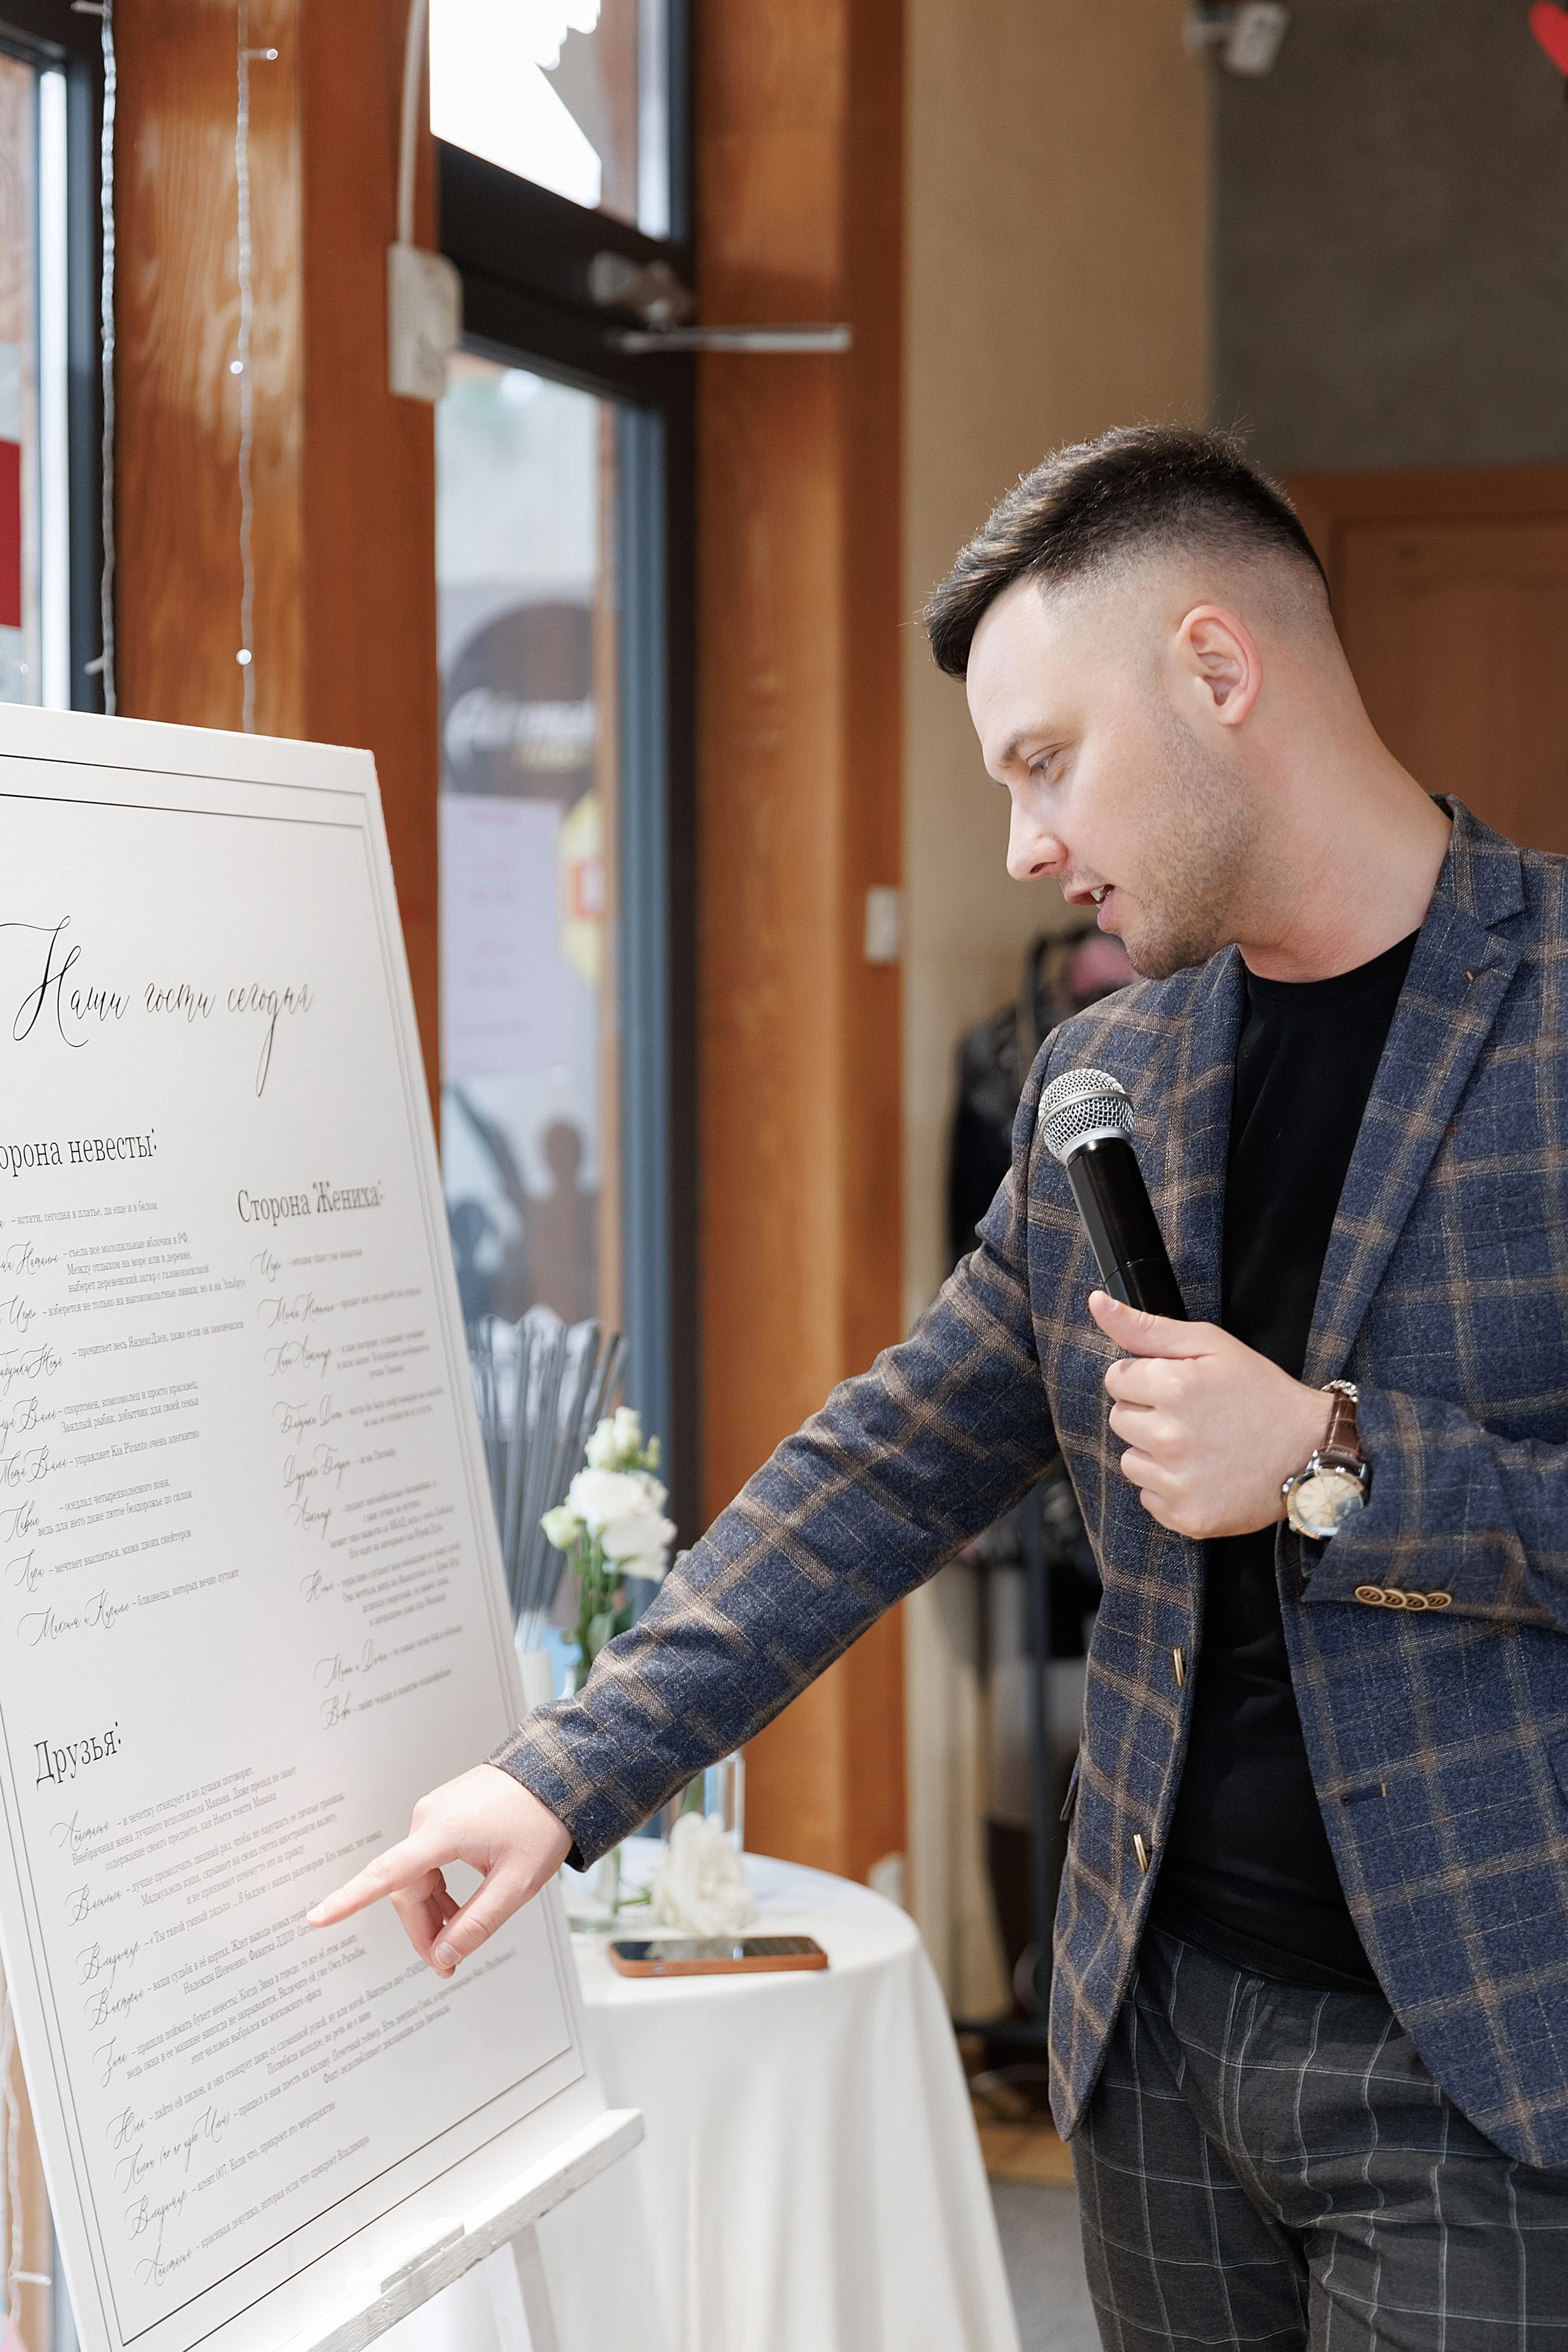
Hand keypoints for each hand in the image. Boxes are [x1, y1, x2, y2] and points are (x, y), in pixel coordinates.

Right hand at [306, 1764, 572, 1977]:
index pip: (385, 1874)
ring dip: (431, 1911)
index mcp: (441, 1832)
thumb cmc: (539, 1824)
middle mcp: (428, 1818)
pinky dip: (437, 1889)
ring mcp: (434, 1813)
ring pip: (416, 1877)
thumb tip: (444, 1956)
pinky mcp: (444, 1814)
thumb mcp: (516, 1884)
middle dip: (423, 1930)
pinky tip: (458, 1908)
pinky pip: (428, 1861)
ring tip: (458, 1940)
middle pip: (406, 1888)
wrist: (558, 1776)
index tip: (317, 1917)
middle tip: (447, 1966)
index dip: (349, 1900)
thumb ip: (477, 1923)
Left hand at [1090, 1289, 1328, 1540]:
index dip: (1147, 1379)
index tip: (1178, 1386)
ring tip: (1199, 1446)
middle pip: (1119, 1419)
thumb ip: (1147, 1327)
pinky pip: (1149, 1498)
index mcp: (1174, 1387)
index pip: (1116, 1379)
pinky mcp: (1188, 1517)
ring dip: (1155, 1453)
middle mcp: (1170, 1437)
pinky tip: (1202, 1475)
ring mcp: (1179, 1481)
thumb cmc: (1262, 1393)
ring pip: (1130, 1461)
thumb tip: (1097, 1303)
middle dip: (1148, 1413)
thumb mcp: (1211, 1345)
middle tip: (1193, 1416)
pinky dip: (1170, 1488)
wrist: (1311, 1450)